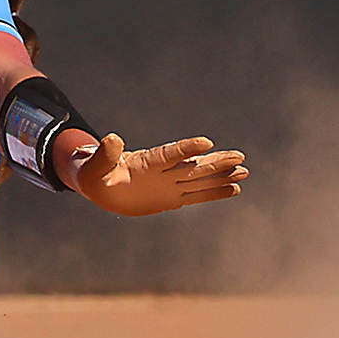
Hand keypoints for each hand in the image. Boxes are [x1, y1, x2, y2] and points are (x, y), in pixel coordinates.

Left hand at [72, 134, 247, 215]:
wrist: (100, 188)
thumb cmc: (95, 174)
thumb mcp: (95, 165)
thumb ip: (105, 154)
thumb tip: (112, 139)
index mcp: (146, 161)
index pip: (170, 153)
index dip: (187, 148)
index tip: (205, 143)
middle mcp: (162, 172)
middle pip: (192, 165)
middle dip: (215, 162)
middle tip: (240, 156)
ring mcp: (169, 184)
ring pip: (199, 179)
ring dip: (221, 176)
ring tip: (244, 170)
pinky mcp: (171, 199)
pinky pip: (196, 196)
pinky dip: (214, 193)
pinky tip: (234, 189)